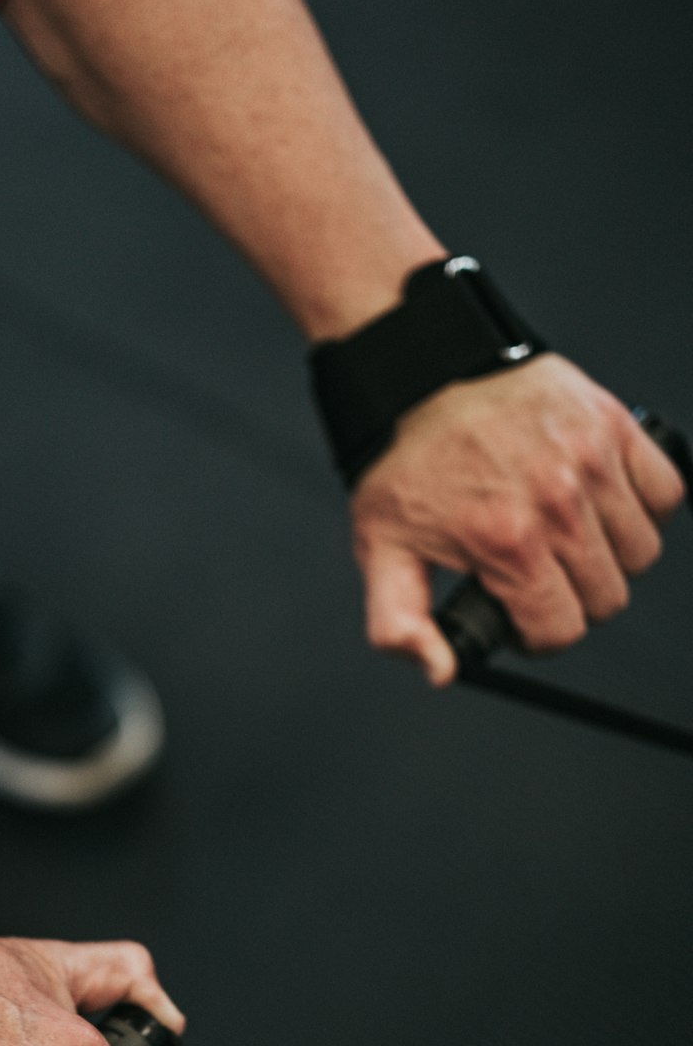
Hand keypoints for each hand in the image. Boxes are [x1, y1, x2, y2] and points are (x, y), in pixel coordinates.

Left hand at [350, 353, 686, 684]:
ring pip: (640, 552)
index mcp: (506, 541)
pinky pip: (665, 491)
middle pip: (607, 598)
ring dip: (609, 557)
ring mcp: (593, 461)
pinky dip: (643, 506)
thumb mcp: (381, 550)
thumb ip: (400, 623)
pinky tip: (602, 505)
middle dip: (572, 599)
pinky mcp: (614, 424)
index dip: (538, 635)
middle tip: (540, 576)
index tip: (522, 616)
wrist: (420, 374)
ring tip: (567, 540)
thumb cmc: (402, 459)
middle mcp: (558, 502)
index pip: (562, 630)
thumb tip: (439, 671)